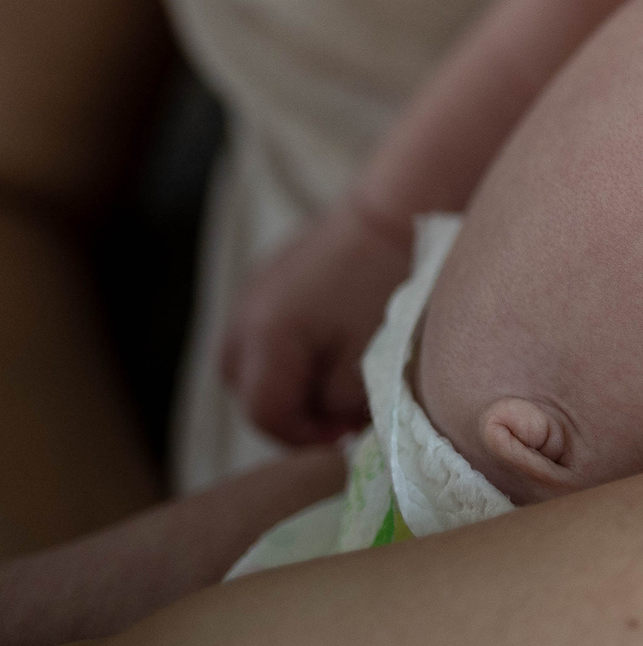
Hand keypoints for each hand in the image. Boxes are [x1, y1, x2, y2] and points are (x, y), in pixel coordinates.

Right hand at [219, 196, 414, 445]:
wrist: (395, 210)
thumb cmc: (387, 282)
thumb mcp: (370, 358)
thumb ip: (340, 403)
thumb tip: (331, 423)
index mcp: (265, 339)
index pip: (265, 414)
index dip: (305, 435)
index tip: (346, 433)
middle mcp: (244, 317)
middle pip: (248, 392)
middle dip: (292, 411)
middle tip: (340, 413)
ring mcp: (250, 293)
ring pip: (249, 363)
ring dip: (287, 381)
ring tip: (335, 379)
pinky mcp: (268, 277)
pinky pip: (262, 332)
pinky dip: (287, 351)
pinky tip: (331, 344)